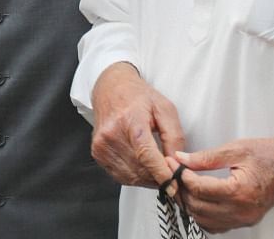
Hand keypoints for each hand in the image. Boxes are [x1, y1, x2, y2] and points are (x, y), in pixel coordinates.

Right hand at [89, 62, 182, 187]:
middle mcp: (112, 134)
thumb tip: (176, 164)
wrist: (111, 88)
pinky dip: (135, 177)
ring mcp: (102, 145)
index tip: (174, 185)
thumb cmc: (139, 96)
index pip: (145, 154)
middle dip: (158, 178)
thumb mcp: (165, 109)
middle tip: (172, 176)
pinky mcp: (97, 153)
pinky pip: (120, 176)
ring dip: (148, 179)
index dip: (161, 173)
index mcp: (130, 120)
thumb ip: (174, 137)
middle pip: (139, 169)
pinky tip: (143, 167)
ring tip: (158, 171)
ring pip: (130, 176)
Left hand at [175, 132, 273, 231]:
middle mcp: (242, 211)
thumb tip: (181, 159)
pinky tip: (198, 198)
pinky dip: (202, 215)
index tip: (172, 163)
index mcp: (240, 191)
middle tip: (173, 172)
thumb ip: (205, 157)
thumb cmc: (270, 154)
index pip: (199, 189)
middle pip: (198, 207)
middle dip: (181, 190)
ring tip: (182, 184)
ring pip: (204, 220)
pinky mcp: (246, 221)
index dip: (181, 175)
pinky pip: (217, 225)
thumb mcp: (236, 148)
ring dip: (189, 204)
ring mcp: (245, 219)